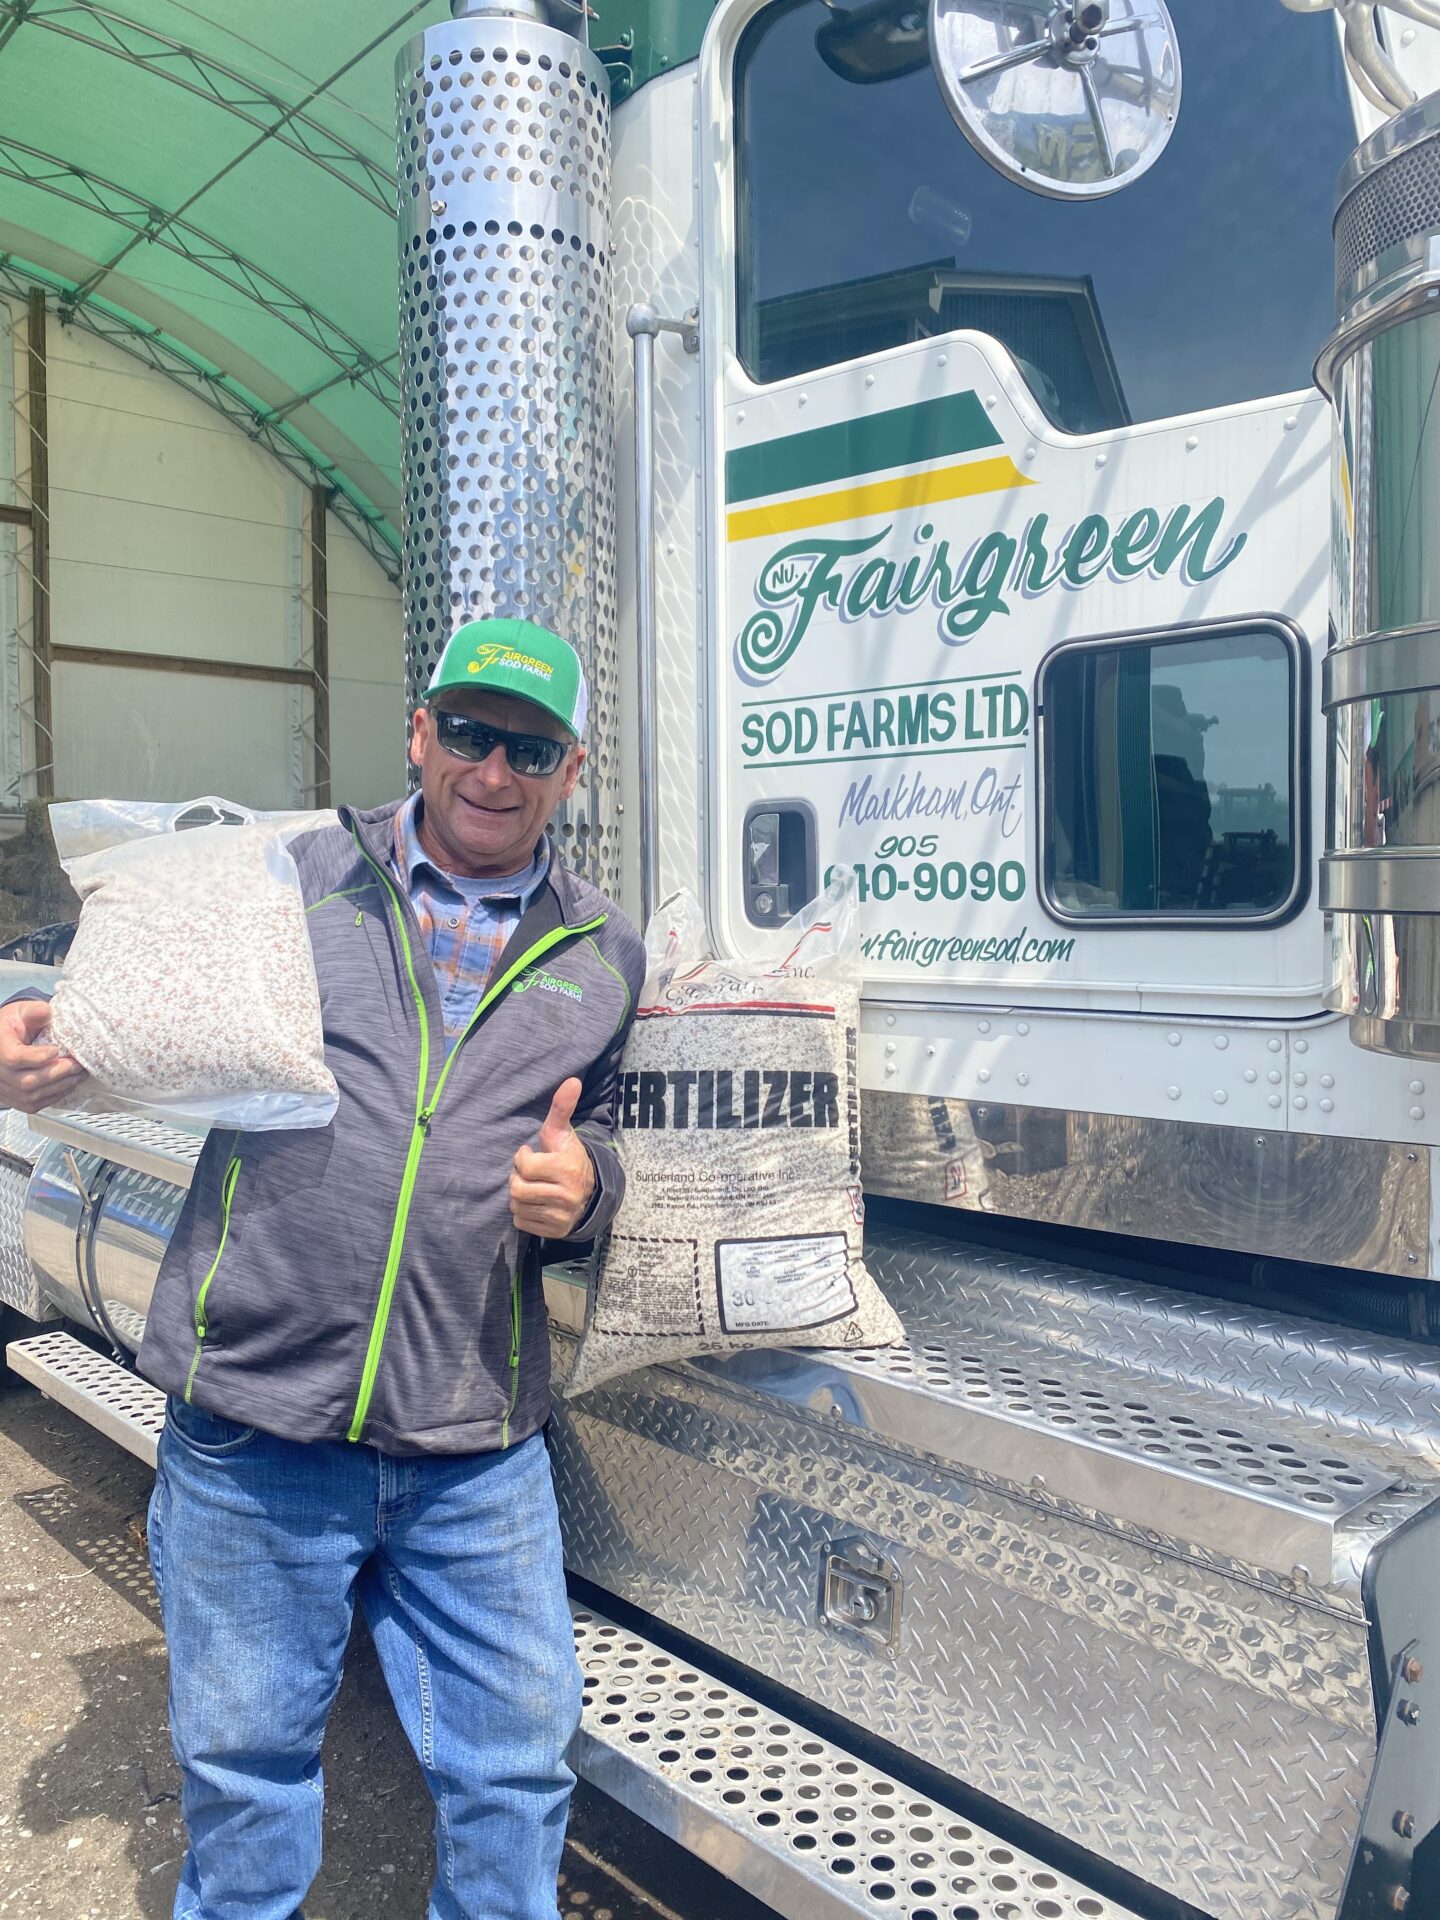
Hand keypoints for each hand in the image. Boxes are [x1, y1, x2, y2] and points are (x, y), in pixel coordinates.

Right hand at [0, 1000, 86, 1113]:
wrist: (4, 1038)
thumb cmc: (14, 1024)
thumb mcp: (22, 1011)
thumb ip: (34, 1012)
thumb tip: (45, 1012)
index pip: (12, 1057)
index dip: (36, 1057)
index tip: (56, 1050)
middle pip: (26, 1081)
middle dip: (57, 1074)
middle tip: (77, 1065)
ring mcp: (2, 1087)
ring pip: (30, 1096)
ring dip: (59, 1087)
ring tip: (78, 1075)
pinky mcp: (11, 1098)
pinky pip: (30, 1105)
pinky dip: (52, 1097)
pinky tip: (67, 1086)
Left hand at [509, 1077, 594, 1238]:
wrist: (591, 1193)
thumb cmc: (568, 1157)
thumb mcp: (563, 1133)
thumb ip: (562, 1108)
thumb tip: (572, 1080)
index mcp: (566, 1169)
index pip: (525, 1166)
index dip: (522, 1159)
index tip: (530, 1154)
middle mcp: (566, 1195)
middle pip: (517, 1189)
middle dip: (518, 1179)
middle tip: (529, 1174)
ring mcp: (560, 1216)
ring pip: (517, 1207)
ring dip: (519, 1196)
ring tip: (532, 1187)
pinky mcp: (554, 1231)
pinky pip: (522, 1223)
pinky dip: (523, 1213)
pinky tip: (536, 1203)